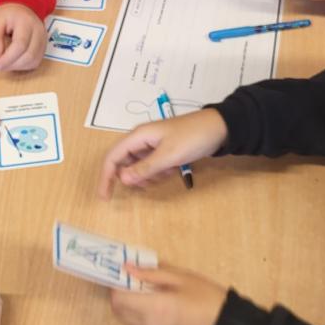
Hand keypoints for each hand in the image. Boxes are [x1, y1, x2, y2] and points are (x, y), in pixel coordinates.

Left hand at [0, 3, 46, 71]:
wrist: (22, 8)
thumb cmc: (7, 15)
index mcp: (26, 22)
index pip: (20, 45)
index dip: (8, 58)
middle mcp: (39, 31)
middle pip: (29, 55)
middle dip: (12, 65)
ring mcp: (43, 39)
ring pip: (34, 61)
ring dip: (18, 67)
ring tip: (6, 63)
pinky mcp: (43, 46)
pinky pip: (36, 61)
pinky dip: (24, 66)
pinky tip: (14, 62)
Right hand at [97, 109, 227, 198]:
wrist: (219, 128)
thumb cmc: (192, 138)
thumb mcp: (168, 156)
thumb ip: (145, 168)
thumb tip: (122, 179)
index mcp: (138, 136)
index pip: (112, 157)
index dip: (106, 177)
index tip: (105, 197)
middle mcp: (141, 140)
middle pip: (124, 163)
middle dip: (134, 177)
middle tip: (151, 182)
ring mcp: (152, 145)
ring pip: (139, 167)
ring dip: (149, 176)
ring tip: (167, 173)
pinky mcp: (162, 150)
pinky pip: (152, 166)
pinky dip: (158, 173)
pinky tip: (173, 170)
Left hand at [110, 265, 226, 324]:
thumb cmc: (210, 300)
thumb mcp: (183, 279)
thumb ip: (151, 274)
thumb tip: (127, 268)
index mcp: (154, 308)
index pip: (118, 298)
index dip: (116, 285)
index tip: (124, 274)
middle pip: (119, 312)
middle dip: (122, 296)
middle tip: (135, 282)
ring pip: (128, 323)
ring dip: (130, 308)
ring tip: (150, 295)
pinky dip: (141, 319)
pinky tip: (159, 310)